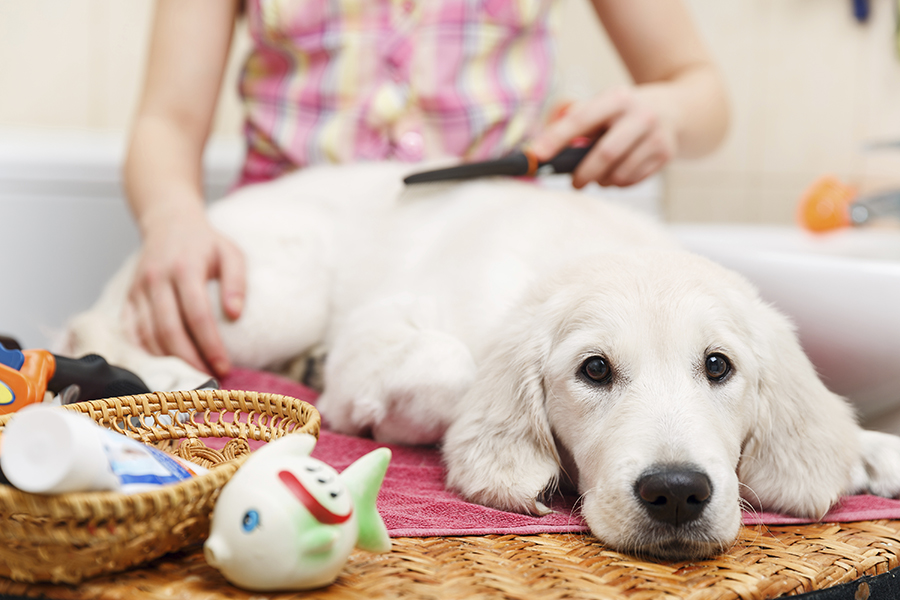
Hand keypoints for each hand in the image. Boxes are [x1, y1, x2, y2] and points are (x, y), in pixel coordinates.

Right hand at [125, 207, 244, 378]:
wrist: (168, 222)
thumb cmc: (205, 242)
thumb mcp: (231, 254)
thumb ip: (236, 282)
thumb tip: (236, 315)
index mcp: (184, 268)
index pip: (197, 315)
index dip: (210, 345)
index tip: (224, 366)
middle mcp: (157, 279)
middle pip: (169, 330)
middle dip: (189, 360)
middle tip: (208, 377)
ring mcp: (138, 289)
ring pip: (148, 335)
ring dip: (169, 361)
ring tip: (192, 375)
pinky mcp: (128, 296)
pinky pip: (133, 331)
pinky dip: (147, 352)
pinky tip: (165, 365)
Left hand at [530, 86, 677, 188]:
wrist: (679, 109)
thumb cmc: (627, 111)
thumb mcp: (606, 104)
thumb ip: (578, 120)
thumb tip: (544, 147)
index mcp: (617, 98)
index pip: (581, 120)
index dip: (556, 138)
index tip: (536, 154)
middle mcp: (640, 115)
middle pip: (605, 155)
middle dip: (584, 174)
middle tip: (575, 183)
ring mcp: (657, 136)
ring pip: (620, 174)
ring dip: (603, 181)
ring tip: (599, 176)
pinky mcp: (666, 155)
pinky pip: (633, 181)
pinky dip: (619, 183)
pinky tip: (618, 174)